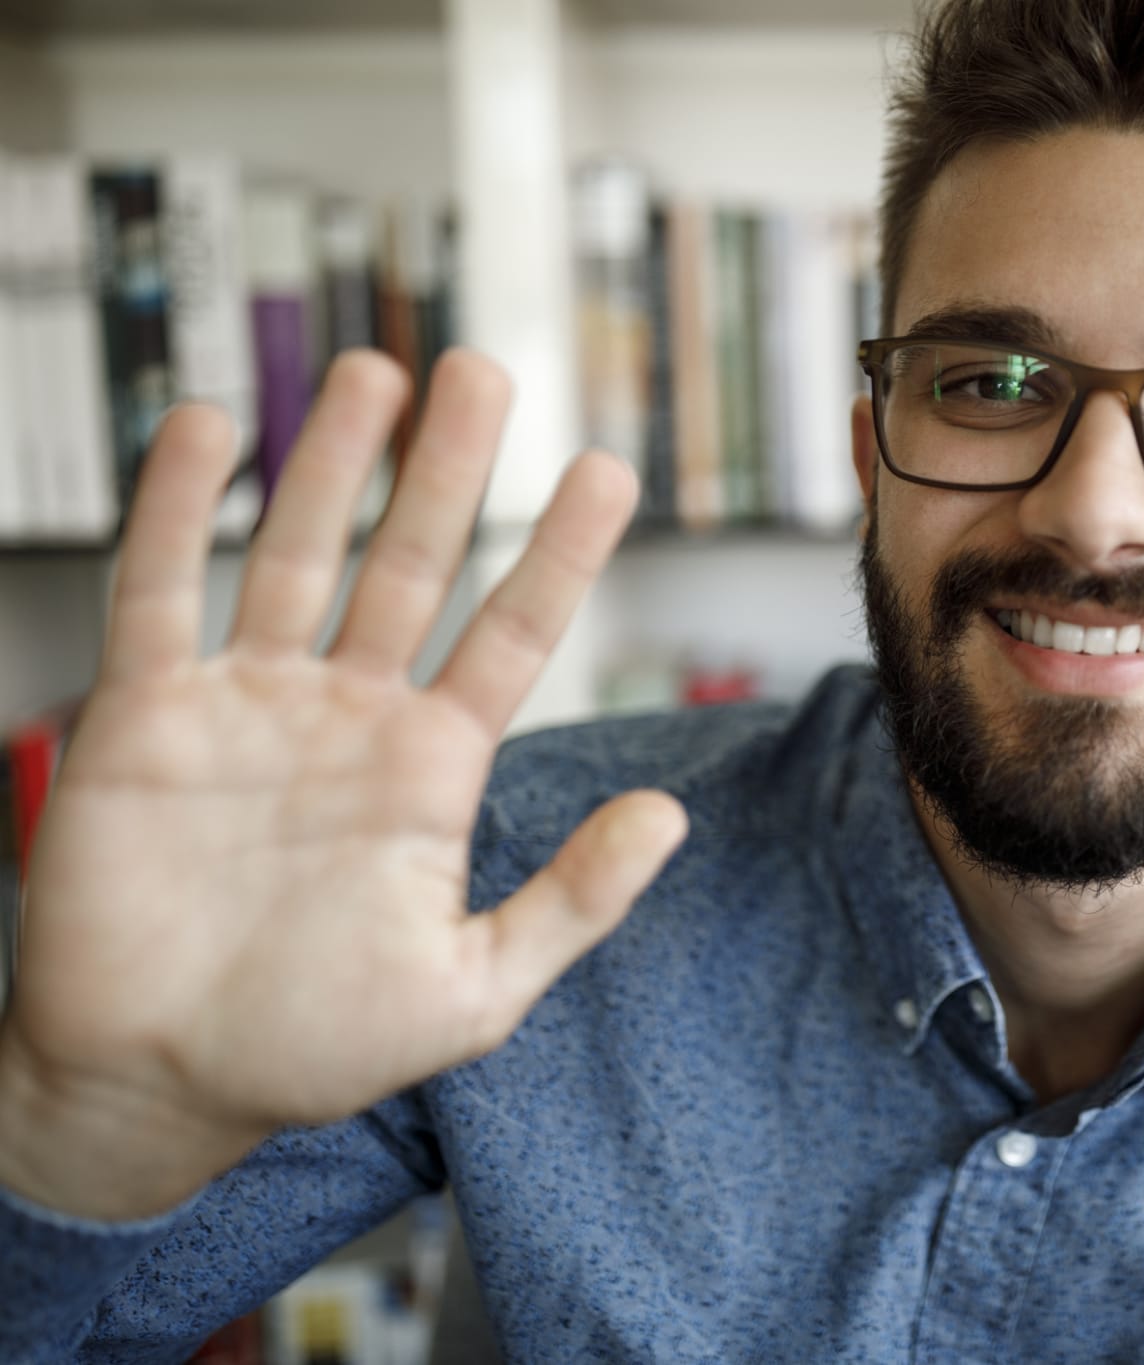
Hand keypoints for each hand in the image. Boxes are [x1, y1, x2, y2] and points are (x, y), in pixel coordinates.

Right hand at [0, 349, 685, 1220]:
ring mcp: (249, 705)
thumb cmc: (314, 1047)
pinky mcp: (146, 717)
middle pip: (412, 563)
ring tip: (378, 371)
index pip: (512, 633)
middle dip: (449, 468)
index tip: (611, 470)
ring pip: (298, 553)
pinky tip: (208, 425)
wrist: (156, 1086)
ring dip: (335, 461)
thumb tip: (671, 819)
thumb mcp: (470, 993)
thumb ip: (572, 904)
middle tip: (487, 371)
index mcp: (431, 768)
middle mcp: (350, 715)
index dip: (560, 552)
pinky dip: (180, 509)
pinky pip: (162, 591)